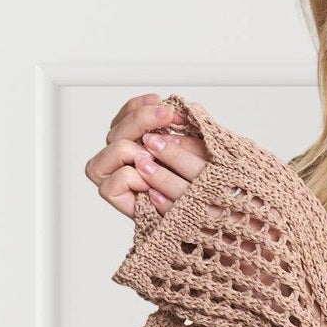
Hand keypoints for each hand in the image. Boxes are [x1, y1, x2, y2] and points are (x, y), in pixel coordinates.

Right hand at [85, 92, 211, 219]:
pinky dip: (129, 178)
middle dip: (140, 120)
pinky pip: (110, 188)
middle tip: (169, 118)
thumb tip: (182, 109)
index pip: (124, 118)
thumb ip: (190, 131)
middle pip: (113, 134)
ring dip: (129, 148)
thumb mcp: (205, 152)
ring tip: (154, 154)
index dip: (137, 107)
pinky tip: (150, 180)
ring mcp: (126, 185)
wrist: (221, 223)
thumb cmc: (212, 188)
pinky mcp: (128, 207)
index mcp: (142, 146)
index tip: (162, 103)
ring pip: (104, 157)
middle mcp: (129, 164)